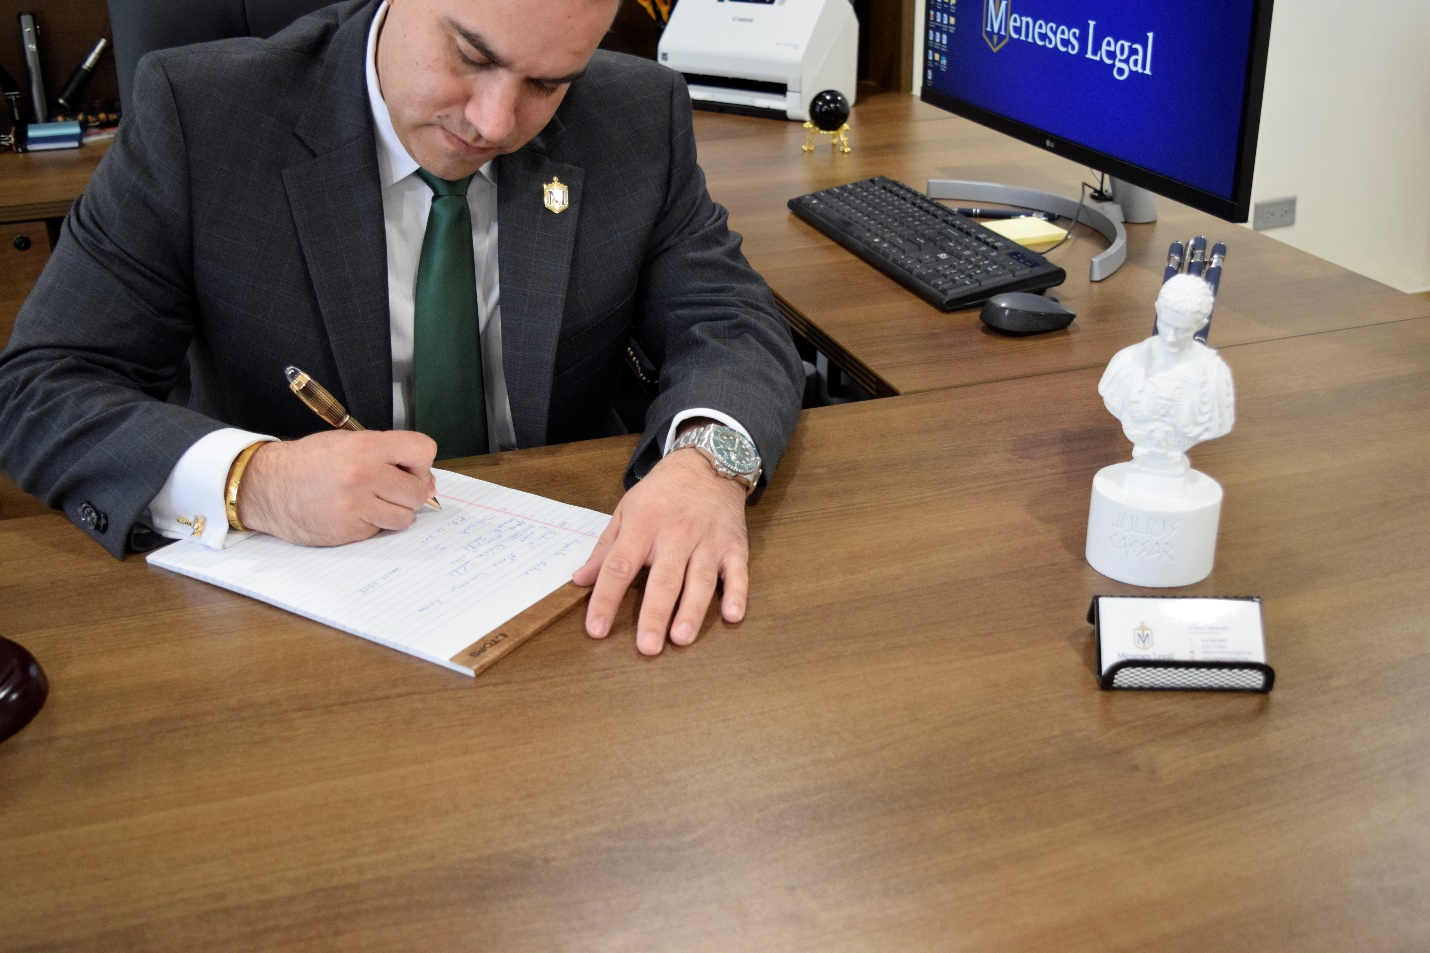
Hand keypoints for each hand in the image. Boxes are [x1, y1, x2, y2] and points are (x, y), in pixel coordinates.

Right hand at [236, 430, 437, 545]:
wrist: (267, 486)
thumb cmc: (309, 462)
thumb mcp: (348, 442)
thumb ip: (388, 455)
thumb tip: (427, 481)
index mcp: (366, 447)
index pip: (424, 450)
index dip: (420, 461)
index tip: (408, 467)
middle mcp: (364, 476)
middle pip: (418, 491)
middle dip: (410, 491)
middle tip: (391, 487)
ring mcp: (356, 507)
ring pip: (404, 517)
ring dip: (394, 511)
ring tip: (372, 501)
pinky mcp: (349, 531)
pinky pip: (379, 531)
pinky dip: (372, 524)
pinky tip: (352, 512)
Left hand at [573, 447, 748, 655]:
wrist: (706, 464)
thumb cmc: (661, 493)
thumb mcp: (626, 511)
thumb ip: (605, 548)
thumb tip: (580, 580)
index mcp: (643, 525)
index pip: (620, 566)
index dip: (606, 598)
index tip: (596, 628)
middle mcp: (676, 534)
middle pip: (663, 578)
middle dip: (654, 613)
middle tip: (646, 647)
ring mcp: (708, 540)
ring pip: (699, 579)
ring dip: (691, 610)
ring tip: (681, 638)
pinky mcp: (734, 546)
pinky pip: (737, 573)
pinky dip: (737, 593)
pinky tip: (732, 615)